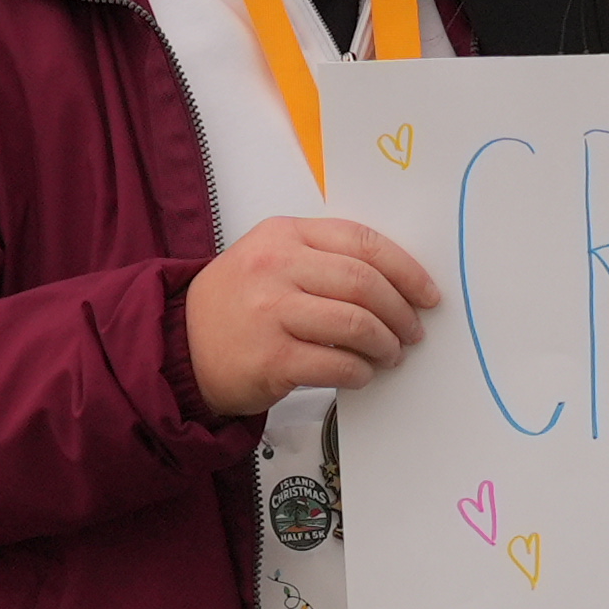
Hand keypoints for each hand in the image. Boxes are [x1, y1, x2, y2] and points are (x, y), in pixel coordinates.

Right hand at [185, 215, 445, 415]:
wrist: (182, 346)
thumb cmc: (235, 304)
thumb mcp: (269, 258)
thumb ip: (322, 257)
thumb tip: (395, 280)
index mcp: (283, 235)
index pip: (361, 241)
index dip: (405, 268)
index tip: (426, 291)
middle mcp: (275, 268)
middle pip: (364, 282)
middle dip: (400, 310)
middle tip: (412, 329)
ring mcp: (271, 313)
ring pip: (356, 323)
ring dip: (385, 344)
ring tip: (390, 353)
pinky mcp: (271, 359)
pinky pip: (337, 364)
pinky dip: (360, 371)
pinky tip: (362, 373)